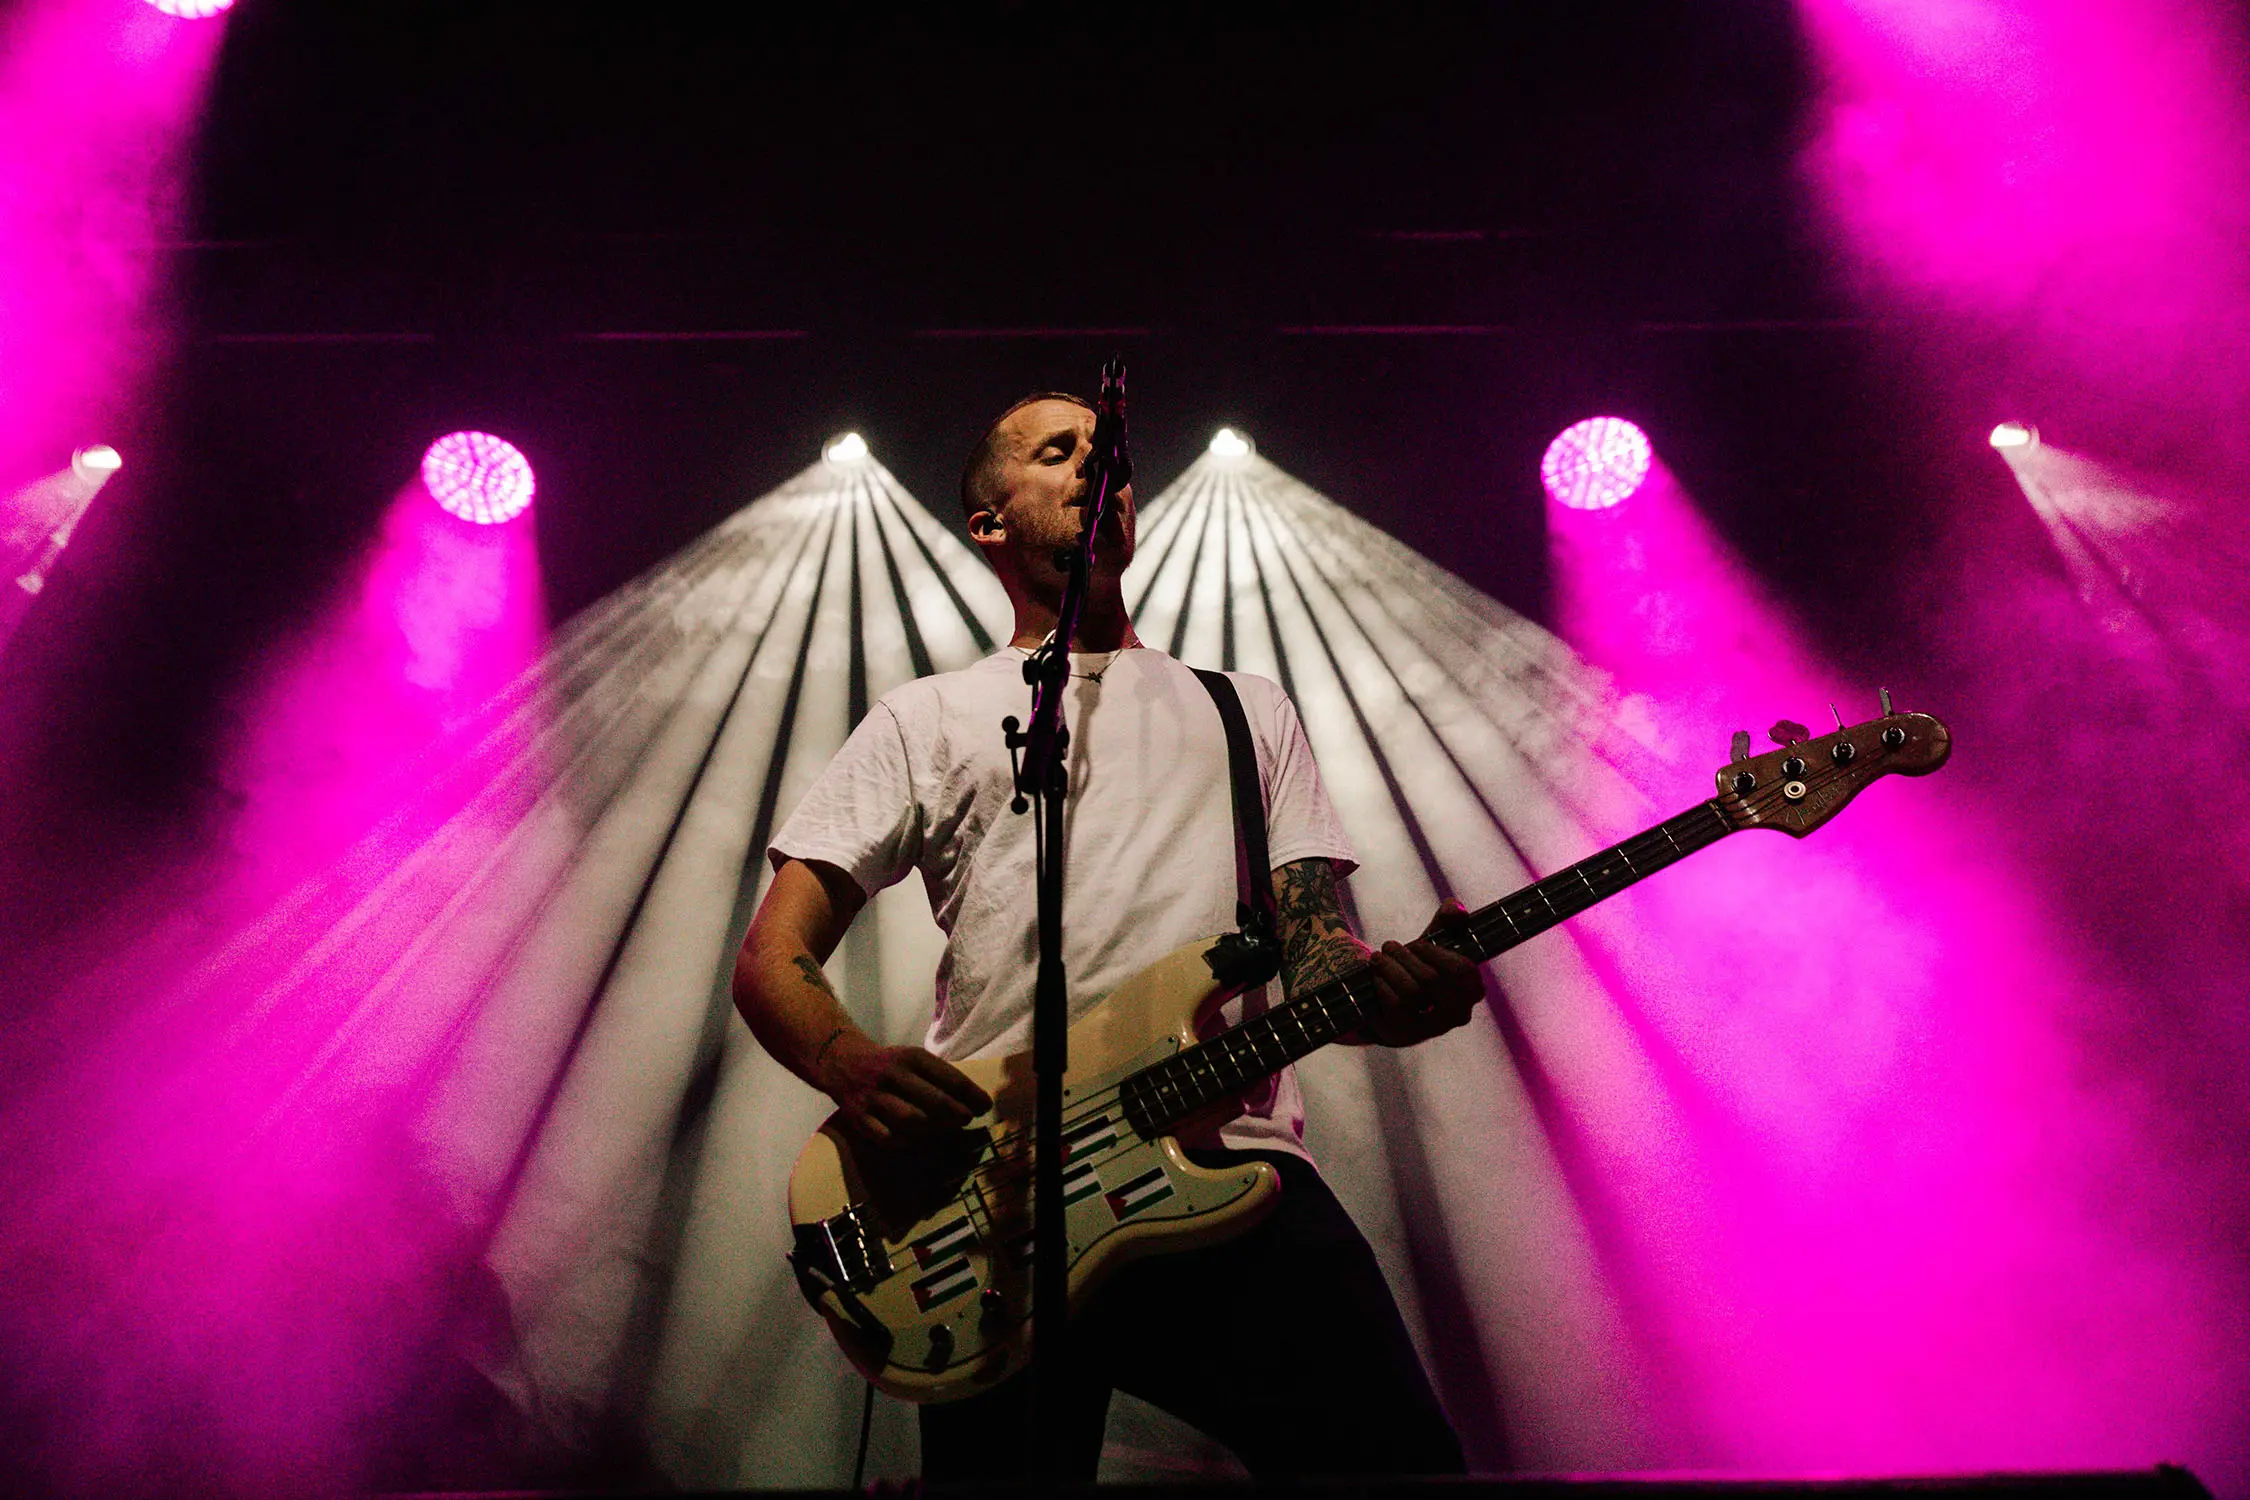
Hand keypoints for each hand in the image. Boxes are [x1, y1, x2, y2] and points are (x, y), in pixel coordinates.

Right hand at [818, 1034, 991, 1145]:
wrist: (843, 1063)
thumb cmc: (891, 1065)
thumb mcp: (913, 1059)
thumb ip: (939, 1077)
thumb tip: (973, 1103)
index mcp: (910, 1058)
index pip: (948, 1077)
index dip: (971, 1094)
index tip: (984, 1105)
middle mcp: (891, 1075)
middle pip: (932, 1100)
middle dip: (956, 1113)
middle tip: (967, 1119)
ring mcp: (873, 1097)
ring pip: (910, 1120)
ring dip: (933, 1129)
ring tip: (944, 1129)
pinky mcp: (859, 1117)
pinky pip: (887, 1137)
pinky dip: (906, 1141)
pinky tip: (916, 1138)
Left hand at [1361, 899, 1488, 1046]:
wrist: (1390, 1006)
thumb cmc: (1418, 968)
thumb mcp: (1434, 943)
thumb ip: (1448, 920)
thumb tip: (1457, 909)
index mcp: (1472, 991)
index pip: (1461, 970)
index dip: (1435, 953)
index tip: (1418, 944)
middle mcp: (1457, 1014)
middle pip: (1430, 979)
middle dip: (1405, 956)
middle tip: (1389, 946)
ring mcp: (1431, 1027)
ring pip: (1411, 992)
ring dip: (1389, 968)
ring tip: (1378, 957)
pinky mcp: (1405, 1032)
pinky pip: (1393, 1004)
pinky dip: (1381, 984)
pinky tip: (1376, 976)